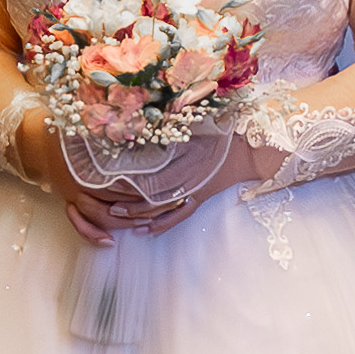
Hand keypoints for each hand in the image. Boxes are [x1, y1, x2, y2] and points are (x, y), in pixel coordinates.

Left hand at [59, 134, 258, 242]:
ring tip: (121, 219)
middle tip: (108, 208)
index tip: (109, 184)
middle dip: (129, 203)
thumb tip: (145, 122)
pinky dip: (162, 224)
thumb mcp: (194, 125)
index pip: (148, 176)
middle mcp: (184, 179)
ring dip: (141, 216)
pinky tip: (147, 231)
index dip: (128, 183)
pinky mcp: (198, 198)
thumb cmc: (220, 134)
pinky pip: (178, 215)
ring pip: (162, 209)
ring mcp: (191, 191)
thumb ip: (170, 127)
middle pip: (151, 196)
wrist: (246, 151)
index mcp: (181, 160)